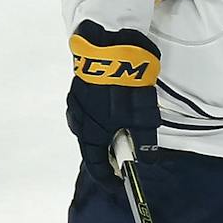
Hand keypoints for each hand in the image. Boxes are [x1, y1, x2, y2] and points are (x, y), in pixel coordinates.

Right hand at [65, 20, 160, 183]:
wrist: (110, 38)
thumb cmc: (126, 80)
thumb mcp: (142, 113)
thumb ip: (144, 139)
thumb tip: (146, 160)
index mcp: (91, 130)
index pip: (95, 163)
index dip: (108, 177)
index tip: (119, 185)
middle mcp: (79, 118)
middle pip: (91, 145)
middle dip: (107, 153)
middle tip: (126, 155)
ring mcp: (77, 100)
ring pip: (89, 126)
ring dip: (104, 132)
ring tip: (122, 129)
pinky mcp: (81, 84)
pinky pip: (88, 109)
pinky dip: (100, 115)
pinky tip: (112, 107)